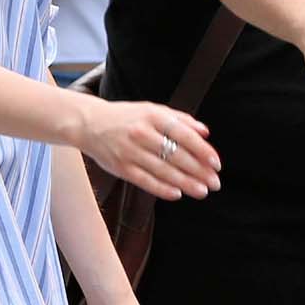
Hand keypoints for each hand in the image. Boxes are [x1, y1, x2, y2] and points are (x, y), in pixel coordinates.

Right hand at [76, 97, 218, 200]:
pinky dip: (162, 188)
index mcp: (152, 116)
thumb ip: (180, 119)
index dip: (202, 151)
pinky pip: (145, 181)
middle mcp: (142, 133)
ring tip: (202, 191)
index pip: (184, 135)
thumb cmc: (126, 117)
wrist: (88, 123)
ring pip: (163, 171)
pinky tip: (177, 194)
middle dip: (199, 171)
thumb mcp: (152, 110)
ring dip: (186, 183)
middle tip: (215, 182)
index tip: (216, 163)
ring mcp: (130, 151)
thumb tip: (205, 132)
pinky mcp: (121, 167)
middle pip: (176, 156)